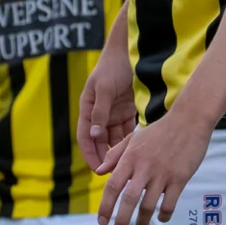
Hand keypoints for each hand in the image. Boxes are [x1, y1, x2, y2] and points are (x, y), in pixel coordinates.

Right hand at [78, 55, 137, 173]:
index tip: (97, 170)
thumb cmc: (112, 66)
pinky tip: (139, 150)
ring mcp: (114, 112)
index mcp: (88, 108)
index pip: (86, 137)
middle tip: (116, 174)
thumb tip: (94, 134)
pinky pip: (129, 129)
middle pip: (101, 141)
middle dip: (106, 157)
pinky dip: (132, 139)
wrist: (130, 50)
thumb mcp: (104, 88)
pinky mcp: (129, 109)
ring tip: (129, 165)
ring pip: (116, 137)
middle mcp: (100, 113)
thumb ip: (100, 111)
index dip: (90, 154)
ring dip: (120, 150)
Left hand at [96, 108, 213, 224]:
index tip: (102, 221)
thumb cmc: (159, 130)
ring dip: (142, 220)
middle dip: (121, 220)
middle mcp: (144, 167)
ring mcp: (163, 173)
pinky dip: (164, 214)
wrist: (189, 120)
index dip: (105, 206)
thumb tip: (99, 172)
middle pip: (129, 199)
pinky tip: (161, 218)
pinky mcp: (180, 178)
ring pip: (149, 204)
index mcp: (131, 157)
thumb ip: (115, 155)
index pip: (112, 185)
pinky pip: (169, 203)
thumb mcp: (134, 138)